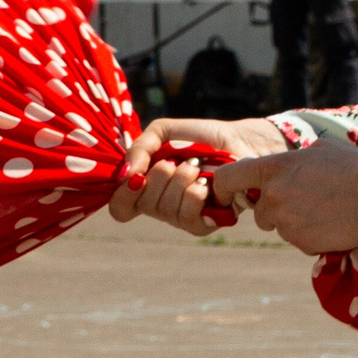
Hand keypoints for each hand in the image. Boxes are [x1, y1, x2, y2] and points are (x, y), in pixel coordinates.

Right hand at [110, 116, 287, 233]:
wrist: (237, 142)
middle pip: (143, 205)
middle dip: (159, 176)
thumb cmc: (199, 138)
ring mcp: (181, 217)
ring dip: (180, 180)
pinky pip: (186, 219)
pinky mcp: (203, 224)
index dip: (123, 196)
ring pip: (164, 210)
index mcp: (146, 187)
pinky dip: (194, 195)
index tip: (136, 176)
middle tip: (176, 161)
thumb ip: (138, 150)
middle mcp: (160, 206)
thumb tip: (127, 176)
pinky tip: (204, 183)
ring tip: (195, 167)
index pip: (120, 208)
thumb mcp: (161, 133)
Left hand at [209, 131, 357, 254]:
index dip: (223, 186)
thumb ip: (296, 159)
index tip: (226, 193)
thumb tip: (292, 164)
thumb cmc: (353, 167)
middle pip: (259, 210)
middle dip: (275, 209)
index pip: (228, 177)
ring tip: (324, 211)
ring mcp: (285, 223)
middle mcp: (272, 197)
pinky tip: (332, 225)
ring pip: (280, 227)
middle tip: (305, 201)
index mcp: (273, 169)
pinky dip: (311, 236)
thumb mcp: (321, 149)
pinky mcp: (301, 243)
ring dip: (295, 222)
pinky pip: (299, 241)